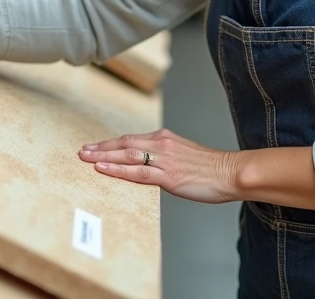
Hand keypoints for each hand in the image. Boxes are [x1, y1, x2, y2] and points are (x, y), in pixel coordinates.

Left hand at [78, 129, 239, 203]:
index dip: (110, 144)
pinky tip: (102, 169)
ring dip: (103, 156)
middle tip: (82, 151)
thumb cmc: (212, 168)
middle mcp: (162, 144)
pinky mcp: (168, 176)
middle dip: (101, 148)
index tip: (95, 147)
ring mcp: (164, 160)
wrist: (231, 172)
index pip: (131, 139)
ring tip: (85, 158)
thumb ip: (165, 157)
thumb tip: (149, 164)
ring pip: (126, 155)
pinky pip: (137, 172)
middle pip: (124, 143)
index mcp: (165, 139)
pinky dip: (117, 169)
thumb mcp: (184, 156)